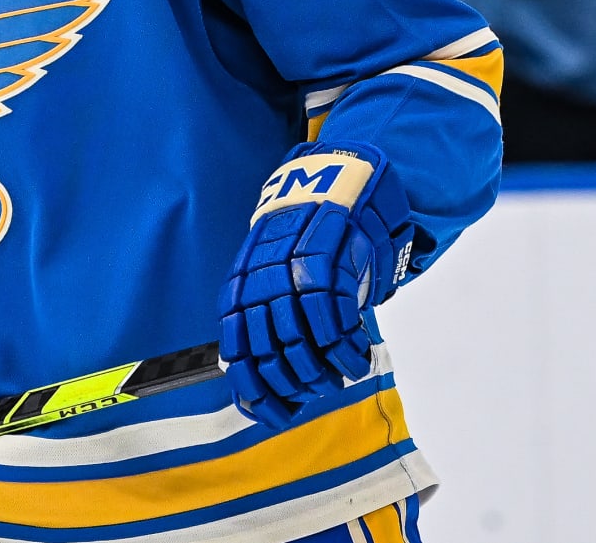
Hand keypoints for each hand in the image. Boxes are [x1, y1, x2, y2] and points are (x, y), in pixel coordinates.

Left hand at [217, 140, 414, 428]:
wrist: (335, 181)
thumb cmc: (302, 238)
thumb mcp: (269, 272)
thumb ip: (258, 315)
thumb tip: (245, 374)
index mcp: (242, 284)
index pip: (238, 350)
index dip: (256, 390)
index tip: (275, 414)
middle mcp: (262, 278)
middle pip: (272, 353)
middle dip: (297, 384)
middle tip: (316, 390)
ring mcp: (295, 270)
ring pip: (304, 343)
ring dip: (323, 371)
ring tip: (339, 377)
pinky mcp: (331, 263)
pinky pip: (335, 322)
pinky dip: (347, 351)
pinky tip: (357, 358)